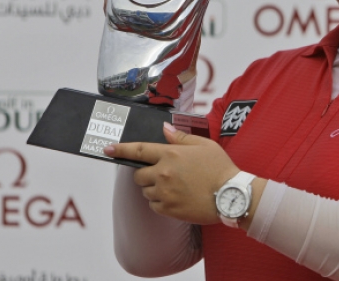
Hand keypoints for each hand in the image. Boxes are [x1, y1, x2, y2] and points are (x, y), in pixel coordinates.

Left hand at [104, 123, 239, 224]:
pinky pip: (153, 205)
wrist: (230, 195)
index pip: (139, 150)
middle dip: (145, 173)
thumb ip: (180, 137)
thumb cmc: (220, 168)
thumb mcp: (204, 145)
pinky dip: (160, 202)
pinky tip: (177, 198)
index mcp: (171, 154)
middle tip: (162, 174)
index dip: (120, 149)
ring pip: (146, 191)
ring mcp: (164, 193)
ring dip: (154, 188)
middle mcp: (164, 173)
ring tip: (175, 187)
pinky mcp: (168, 210)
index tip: (108, 149)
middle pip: (138, 175)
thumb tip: (164, 129)